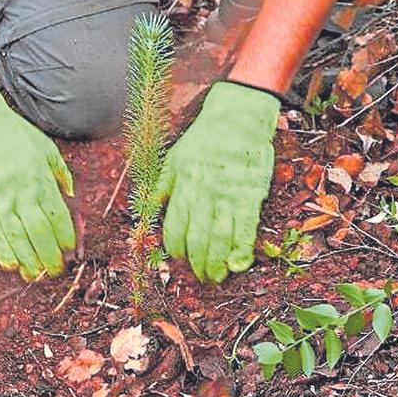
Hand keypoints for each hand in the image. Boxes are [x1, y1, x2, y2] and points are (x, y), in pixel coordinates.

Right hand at [0, 85, 75, 279]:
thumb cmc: (14, 135)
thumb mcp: (46, 149)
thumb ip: (61, 175)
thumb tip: (72, 199)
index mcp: (39, 178)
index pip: (57, 216)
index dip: (66, 238)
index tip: (70, 251)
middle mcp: (19, 191)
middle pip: (38, 232)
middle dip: (49, 257)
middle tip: (55, 271)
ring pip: (15, 238)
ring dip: (28, 261)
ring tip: (36, 276)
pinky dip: (3, 252)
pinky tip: (12, 265)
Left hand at [157, 81, 279, 282]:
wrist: (239, 118)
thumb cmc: (204, 138)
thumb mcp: (174, 158)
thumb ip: (162, 187)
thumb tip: (145, 211)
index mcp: (184, 184)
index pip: (175, 226)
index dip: (175, 248)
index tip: (178, 258)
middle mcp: (205, 193)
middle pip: (198, 238)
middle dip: (197, 263)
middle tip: (199, 277)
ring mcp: (230, 195)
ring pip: (221, 238)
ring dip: (217, 263)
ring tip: (216, 277)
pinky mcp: (252, 195)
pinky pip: (247, 228)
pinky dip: (243, 250)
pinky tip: (239, 264)